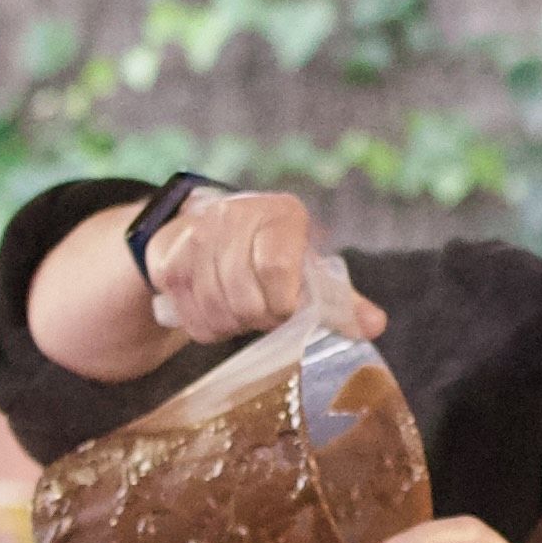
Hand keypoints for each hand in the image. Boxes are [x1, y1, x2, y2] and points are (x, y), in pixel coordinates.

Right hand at [137, 190, 382, 342]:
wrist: (210, 229)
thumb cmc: (272, 253)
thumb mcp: (310, 269)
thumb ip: (341, 301)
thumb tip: (374, 326)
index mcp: (281, 215)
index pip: (276, 269)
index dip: (282, 304)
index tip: (286, 310)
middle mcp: (234, 216)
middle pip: (245, 298)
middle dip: (259, 319)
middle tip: (265, 313)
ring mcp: (196, 236)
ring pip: (216, 311)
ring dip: (233, 326)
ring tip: (242, 311)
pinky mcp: (167, 260)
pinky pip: (191, 319)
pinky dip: (207, 327)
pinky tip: (218, 310)